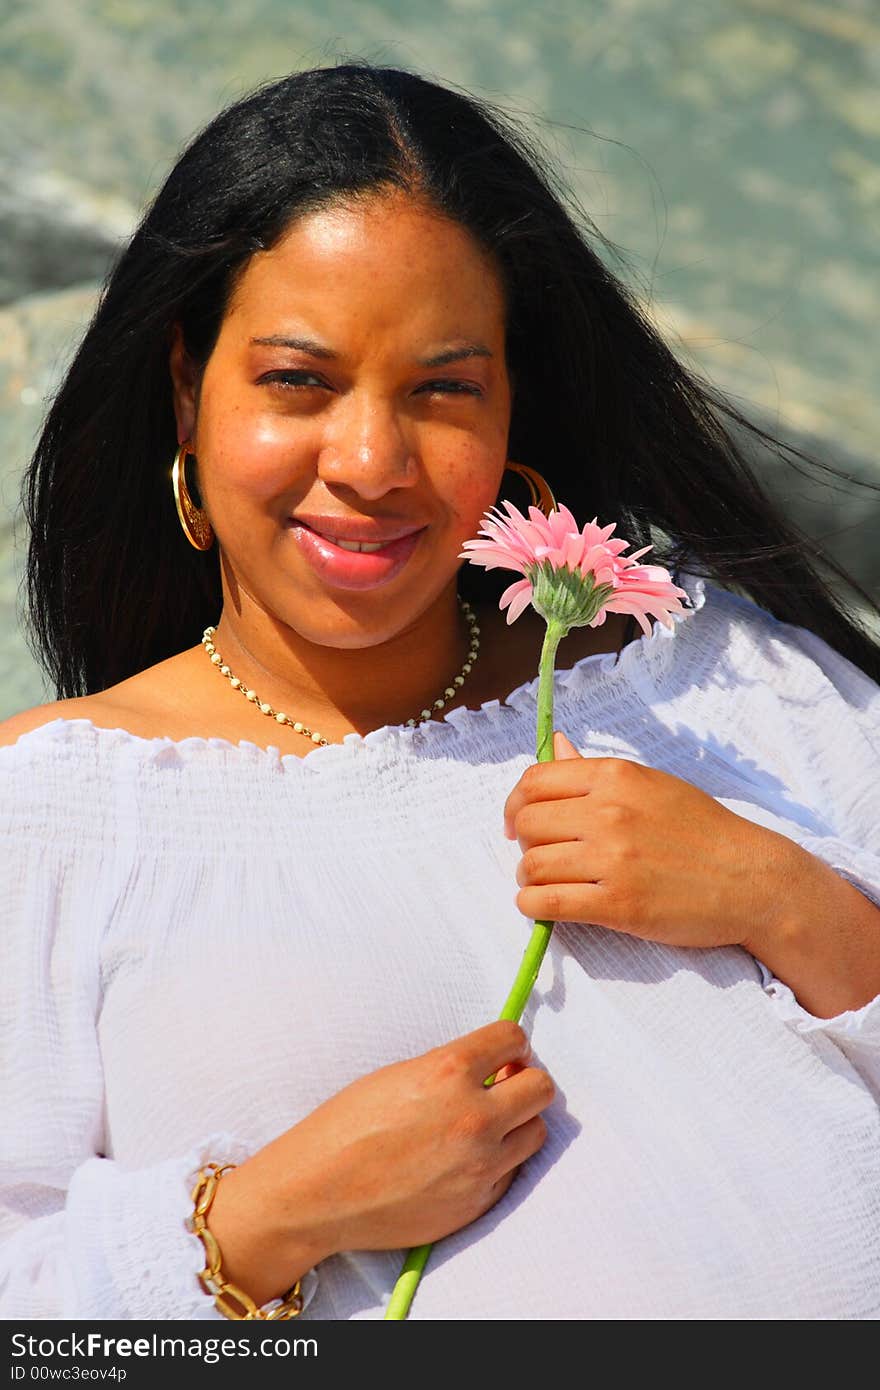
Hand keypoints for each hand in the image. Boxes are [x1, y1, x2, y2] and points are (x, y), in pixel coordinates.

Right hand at [207, 1020, 553, 1304]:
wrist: (316, 1194)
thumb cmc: (345, 1127)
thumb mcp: (399, 1075)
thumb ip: (452, 1069)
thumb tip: (493, 1067)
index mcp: (448, 1071)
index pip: (513, 1038)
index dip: (508, 1043)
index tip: (501, 1051)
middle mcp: (473, 1117)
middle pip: (541, 1087)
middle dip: (523, 1081)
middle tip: (501, 1086)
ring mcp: (479, 1165)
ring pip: (536, 1132)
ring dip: (516, 1123)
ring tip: (484, 1125)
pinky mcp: (477, 1203)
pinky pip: (509, 1172)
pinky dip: (496, 1162)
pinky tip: (462, 1161)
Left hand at [502, 729, 801, 951]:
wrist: (751, 878)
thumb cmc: (703, 830)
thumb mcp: (652, 785)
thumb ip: (597, 772)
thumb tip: (555, 744)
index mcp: (616, 776)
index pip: (535, 781)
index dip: (515, 805)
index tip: (518, 824)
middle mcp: (609, 813)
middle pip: (529, 824)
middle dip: (525, 843)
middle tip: (541, 857)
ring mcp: (613, 860)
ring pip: (532, 866)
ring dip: (528, 879)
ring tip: (545, 885)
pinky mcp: (618, 905)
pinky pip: (547, 905)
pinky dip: (533, 908)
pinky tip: (544, 908)